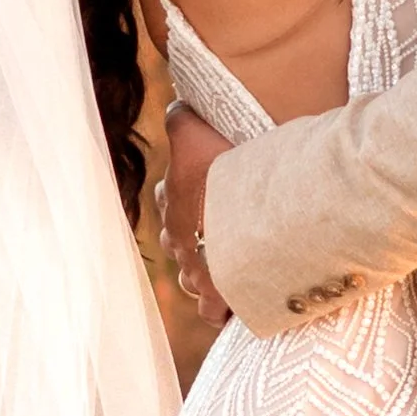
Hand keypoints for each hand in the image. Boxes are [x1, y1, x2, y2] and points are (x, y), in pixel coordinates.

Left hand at [156, 101, 234, 327]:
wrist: (248, 220)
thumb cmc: (222, 174)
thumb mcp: (196, 135)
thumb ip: (182, 119)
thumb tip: (174, 105)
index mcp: (172, 199)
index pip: (169, 194)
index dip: (185, 190)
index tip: (205, 186)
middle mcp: (175, 238)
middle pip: (176, 236)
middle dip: (192, 232)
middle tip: (220, 225)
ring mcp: (193, 270)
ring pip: (191, 273)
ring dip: (206, 268)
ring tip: (229, 262)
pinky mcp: (214, 296)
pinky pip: (212, 310)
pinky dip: (222, 306)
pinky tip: (236, 301)